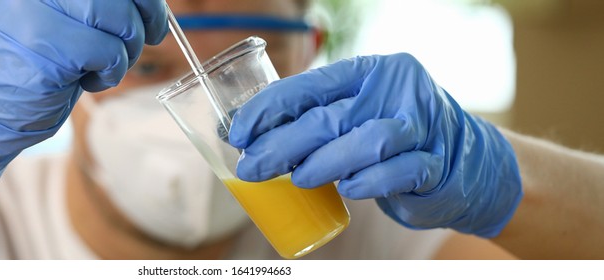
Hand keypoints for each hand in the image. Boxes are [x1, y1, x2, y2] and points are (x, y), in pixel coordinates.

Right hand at [0, 0, 167, 186]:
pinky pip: (108, 52)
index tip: (152, 18)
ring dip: (125, 52)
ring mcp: (38, 13)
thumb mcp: (57, 17)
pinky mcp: (47, 48)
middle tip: (137, 45)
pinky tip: (88, 81)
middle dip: (142, 22)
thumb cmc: (30, 63)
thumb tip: (149, 3)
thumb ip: (95, 4)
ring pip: (120, 20)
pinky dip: (110, 72)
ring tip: (101, 67)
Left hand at [229, 53, 521, 237]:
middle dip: (282, 145)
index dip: (269, 109)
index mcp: (368, 72)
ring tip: (297, 179)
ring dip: (323, 163)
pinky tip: (348, 189)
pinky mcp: (435, 162)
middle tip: (252, 168)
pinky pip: (398, 171)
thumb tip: (259, 143)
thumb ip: (320, 120)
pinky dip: (369, 181)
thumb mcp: (358, 114)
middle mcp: (394, 90)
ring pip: (365, 140)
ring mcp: (419, 125)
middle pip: (328, 117)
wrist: (466, 161)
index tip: (239, 133)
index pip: (309, 85)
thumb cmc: (395, 133)